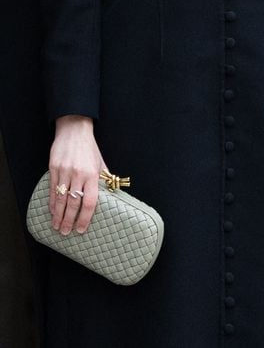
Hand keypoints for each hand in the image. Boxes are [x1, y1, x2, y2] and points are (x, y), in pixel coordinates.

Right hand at [49, 115, 106, 235]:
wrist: (74, 130)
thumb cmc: (89, 148)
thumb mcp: (100, 162)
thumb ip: (104, 179)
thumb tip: (112, 194)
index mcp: (92, 174)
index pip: (89, 201)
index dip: (85, 218)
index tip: (81, 229)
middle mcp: (78, 174)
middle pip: (73, 203)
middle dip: (69, 220)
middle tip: (66, 232)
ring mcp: (64, 172)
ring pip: (60, 198)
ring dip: (58, 215)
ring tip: (57, 226)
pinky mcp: (54, 168)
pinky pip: (52, 189)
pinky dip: (51, 203)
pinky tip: (52, 211)